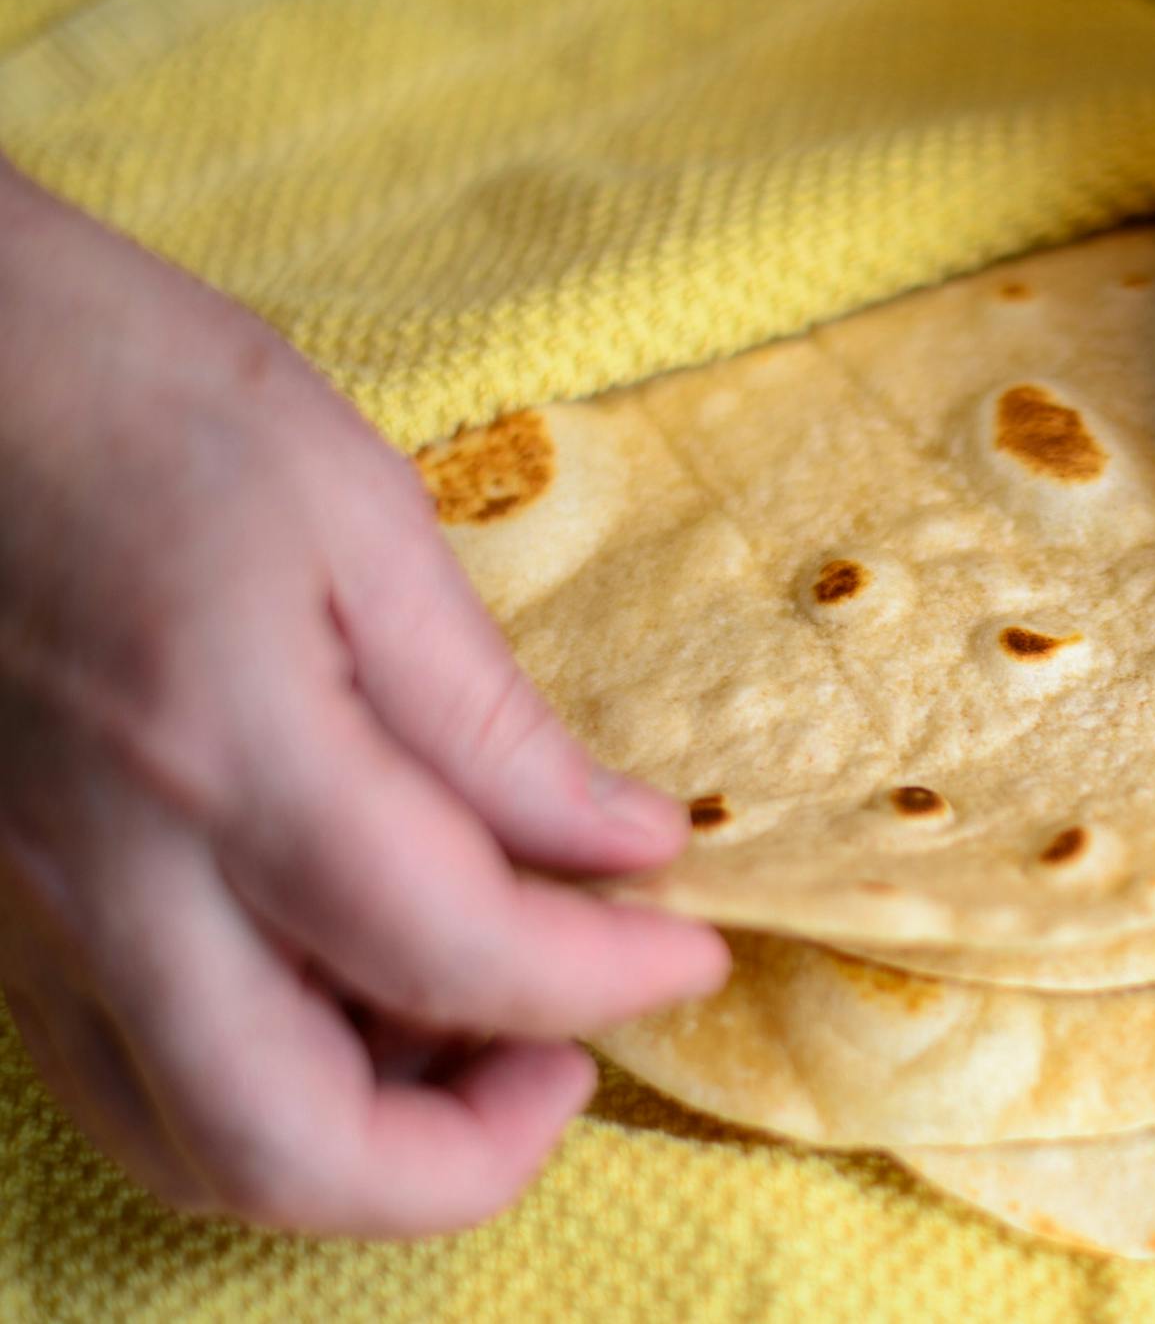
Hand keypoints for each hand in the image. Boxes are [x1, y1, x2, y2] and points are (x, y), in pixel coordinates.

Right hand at [0, 165, 726, 1235]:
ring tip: (480, 1028)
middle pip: (292, 1148)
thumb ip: (490, 717)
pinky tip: (355, 988)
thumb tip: (625, 844)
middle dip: (473, 1157)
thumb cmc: (131, 391)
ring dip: (365, 1145)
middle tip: (574, 1054)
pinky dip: (268, 1087)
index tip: (693, 948)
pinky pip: (132, 1076)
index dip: (610, 979)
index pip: (458, 954)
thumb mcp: (358, 516)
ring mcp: (29, 914)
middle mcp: (108, 876)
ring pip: (191, 1147)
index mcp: (223, 753)